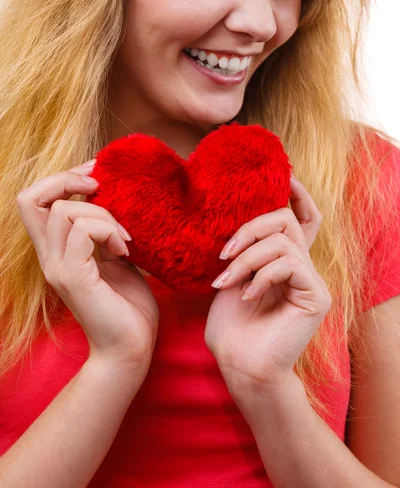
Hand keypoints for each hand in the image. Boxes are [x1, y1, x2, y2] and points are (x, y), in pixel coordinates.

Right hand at [16, 160, 158, 370]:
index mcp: (56, 248)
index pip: (33, 199)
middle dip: (69, 179)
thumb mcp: (115, 256)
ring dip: (102, 212)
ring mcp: (58, 267)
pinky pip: (83, 231)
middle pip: (29, 196)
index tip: (97, 178)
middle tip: (103, 190)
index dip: (60, 178)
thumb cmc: (127, 304)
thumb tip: (113, 196)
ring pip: (62, 210)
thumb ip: (104, 230)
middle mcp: (49, 256)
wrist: (132, 347)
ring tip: (123, 238)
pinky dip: (108, 230)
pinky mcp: (73, 278)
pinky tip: (125, 251)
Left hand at [204, 176, 331, 391]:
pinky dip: (261, 274)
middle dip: (250, 227)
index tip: (285, 176)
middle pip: (286, 219)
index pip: (300, 218)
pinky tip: (246, 295)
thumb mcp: (228, 279)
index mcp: (283, 261)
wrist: (241, 368)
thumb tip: (230, 220)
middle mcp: (301, 266)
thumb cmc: (231, 329)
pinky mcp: (316, 295)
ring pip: (284, 240)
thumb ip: (240, 251)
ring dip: (248, 256)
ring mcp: (311, 281)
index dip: (296, 195)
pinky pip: (290, 263)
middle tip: (224, 252)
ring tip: (227, 280)